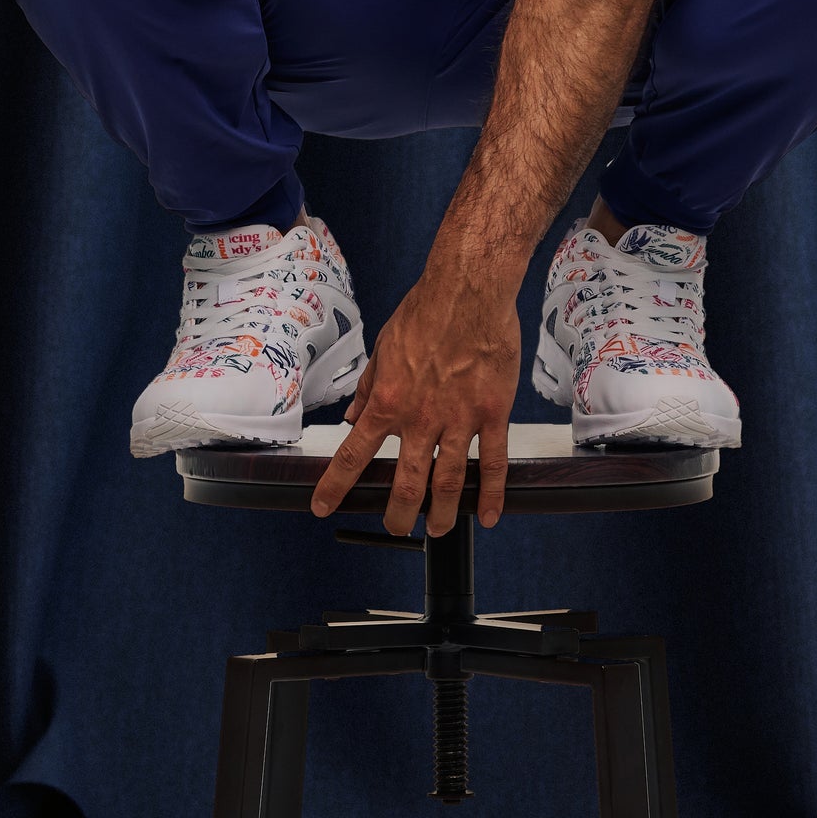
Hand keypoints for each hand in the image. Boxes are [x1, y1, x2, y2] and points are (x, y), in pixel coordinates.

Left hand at [310, 261, 519, 535]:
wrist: (468, 289)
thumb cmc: (425, 311)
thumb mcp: (382, 347)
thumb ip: (368, 387)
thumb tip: (354, 417)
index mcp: (388, 401)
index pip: (353, 455)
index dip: (335, 487)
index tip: (323, 507)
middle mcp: (420, 417)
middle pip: (406, 483)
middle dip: (397, 512)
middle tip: (395, 525)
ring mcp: (459, 418)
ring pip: (448, 482)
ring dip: (441, 513)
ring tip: (438, 528)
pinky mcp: (493, 412)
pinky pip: (493, 462)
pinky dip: (490, 493)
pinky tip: (487, 514)